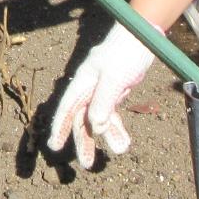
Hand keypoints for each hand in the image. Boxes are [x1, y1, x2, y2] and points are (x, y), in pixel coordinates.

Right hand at [46, 25, 154, 168]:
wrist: (143, 34)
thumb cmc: (126, 51)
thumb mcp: (115, 77)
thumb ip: (103, 102)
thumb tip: (96, 127)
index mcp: (83, 80)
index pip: (67, 108)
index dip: (60, 127)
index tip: (54, 146)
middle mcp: (89, 86)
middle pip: (82, 118)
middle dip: (84, 141)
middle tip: (87, 164)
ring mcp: (102, 89)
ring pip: (99, 118)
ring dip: (106, 136)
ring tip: (118, 152)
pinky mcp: (115, 90)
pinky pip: (112, 113)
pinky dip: (117, 127)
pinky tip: (124, 141)